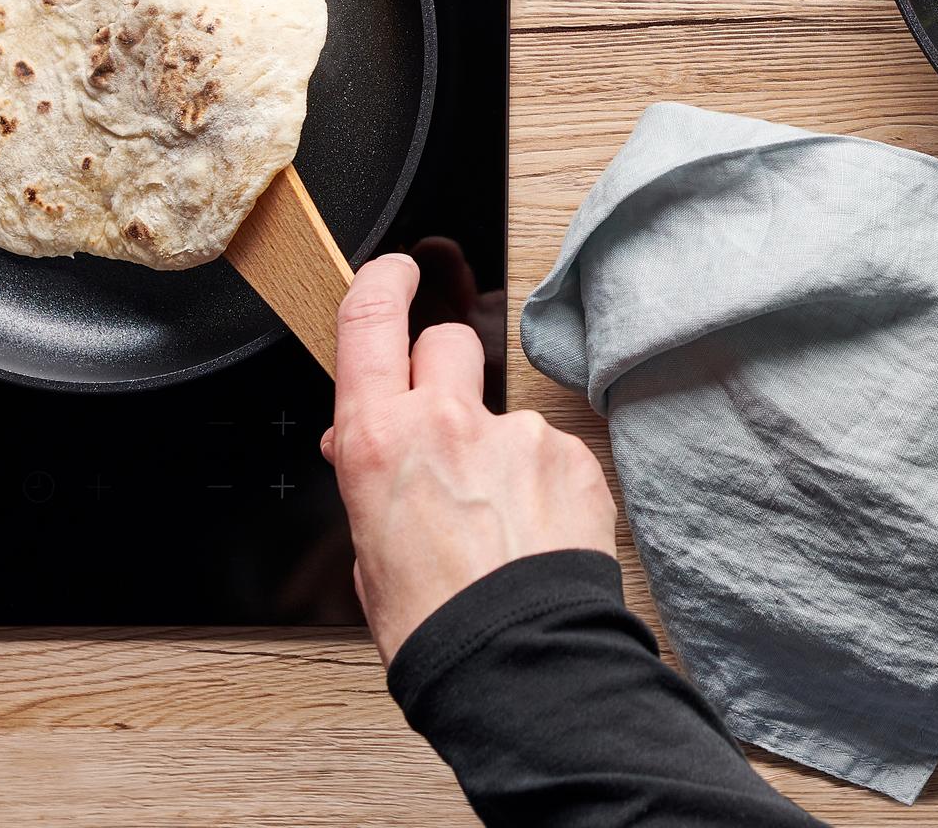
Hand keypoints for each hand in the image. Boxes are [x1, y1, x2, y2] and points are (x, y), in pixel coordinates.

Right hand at [322, 252, 614, 662]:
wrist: (516, 662)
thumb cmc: (435, 624)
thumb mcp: (368, 552)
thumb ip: (372, 482)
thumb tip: (366, 453)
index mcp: (379, 443)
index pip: (368, 322)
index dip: (380, 285)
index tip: (393, 274)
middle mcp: (447, 422)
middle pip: (446, 342)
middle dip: (441, 368)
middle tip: (443, 421)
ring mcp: (515, 435)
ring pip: (502, 412)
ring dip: (499, 450)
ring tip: (499, 525)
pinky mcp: (571, 456)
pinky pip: (549, 453)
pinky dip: (543, 485)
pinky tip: (535, 536)